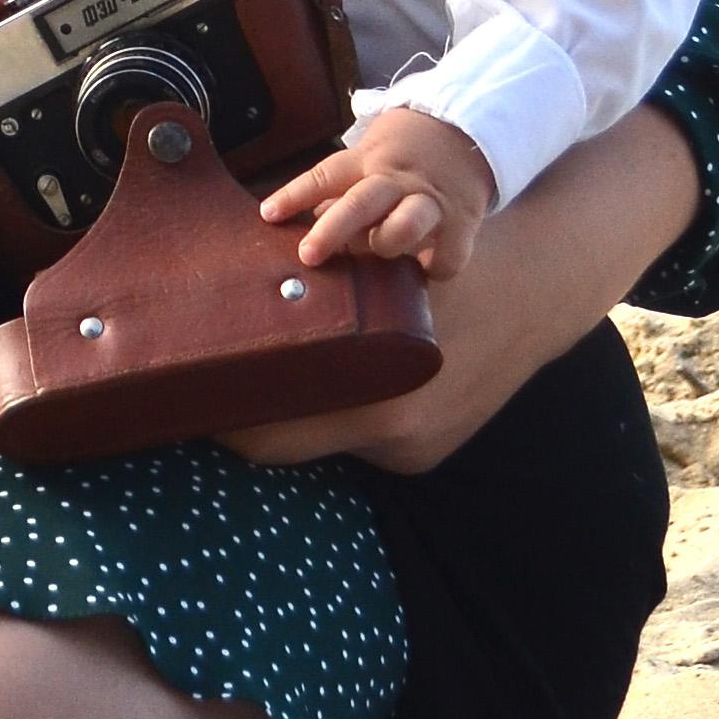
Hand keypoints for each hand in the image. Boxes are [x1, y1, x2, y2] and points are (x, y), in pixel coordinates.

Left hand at [228, 101, 701, 473]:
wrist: (538, 292)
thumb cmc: (444, 261)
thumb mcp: (378, 260)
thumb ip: (315, 274)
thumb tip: (235, 273)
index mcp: (377, 380)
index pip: (271, 426)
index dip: (218, 414)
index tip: (179, 393)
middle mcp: (395, 430)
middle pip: (285, 447)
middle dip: (240, 423)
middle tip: (195, 396)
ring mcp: (412, 450)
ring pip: (319, 447)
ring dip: (285, 420)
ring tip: (241, 392)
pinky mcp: (423, 458)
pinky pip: (356, 445)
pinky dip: (332, 419)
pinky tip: (311, 394)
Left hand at [260, 107, 495, 275]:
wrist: (467, 127)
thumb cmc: (405, 150)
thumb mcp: (370, 154)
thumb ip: (342, 188)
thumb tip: (307, 221)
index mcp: (368, 161)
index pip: (325, 175)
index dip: (295, 194)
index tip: (269, 215)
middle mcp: (396, 180)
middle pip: (361, 203)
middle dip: (332, 231)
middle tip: (308, 255)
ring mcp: (430, 200)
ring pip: (405, 226)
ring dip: (387, 243)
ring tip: (381, 252)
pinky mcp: (462, 221)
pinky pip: (446, 255)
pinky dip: (434, 267)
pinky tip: (424, 268)